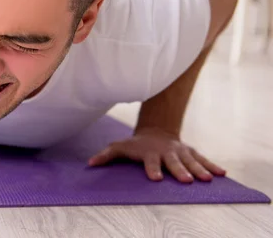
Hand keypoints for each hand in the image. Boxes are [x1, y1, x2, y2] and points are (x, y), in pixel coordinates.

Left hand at [88, 127, 225, 182]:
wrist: (156, 131)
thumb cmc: (135, 144)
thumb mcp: (120, 146)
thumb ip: (106, 155)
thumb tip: (90, 163)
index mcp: (149, 152)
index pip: (150, 161)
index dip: (152, 169)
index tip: (155, 178)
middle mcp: (166, 152)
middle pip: (174, 162)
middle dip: (180, 170)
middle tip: (186, 181)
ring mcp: (180, 151)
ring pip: (191, 160)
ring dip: (199, 169)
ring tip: (208, 179)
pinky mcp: (190, 152)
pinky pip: (202, 158)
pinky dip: (212, 165)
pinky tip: (222, 174)